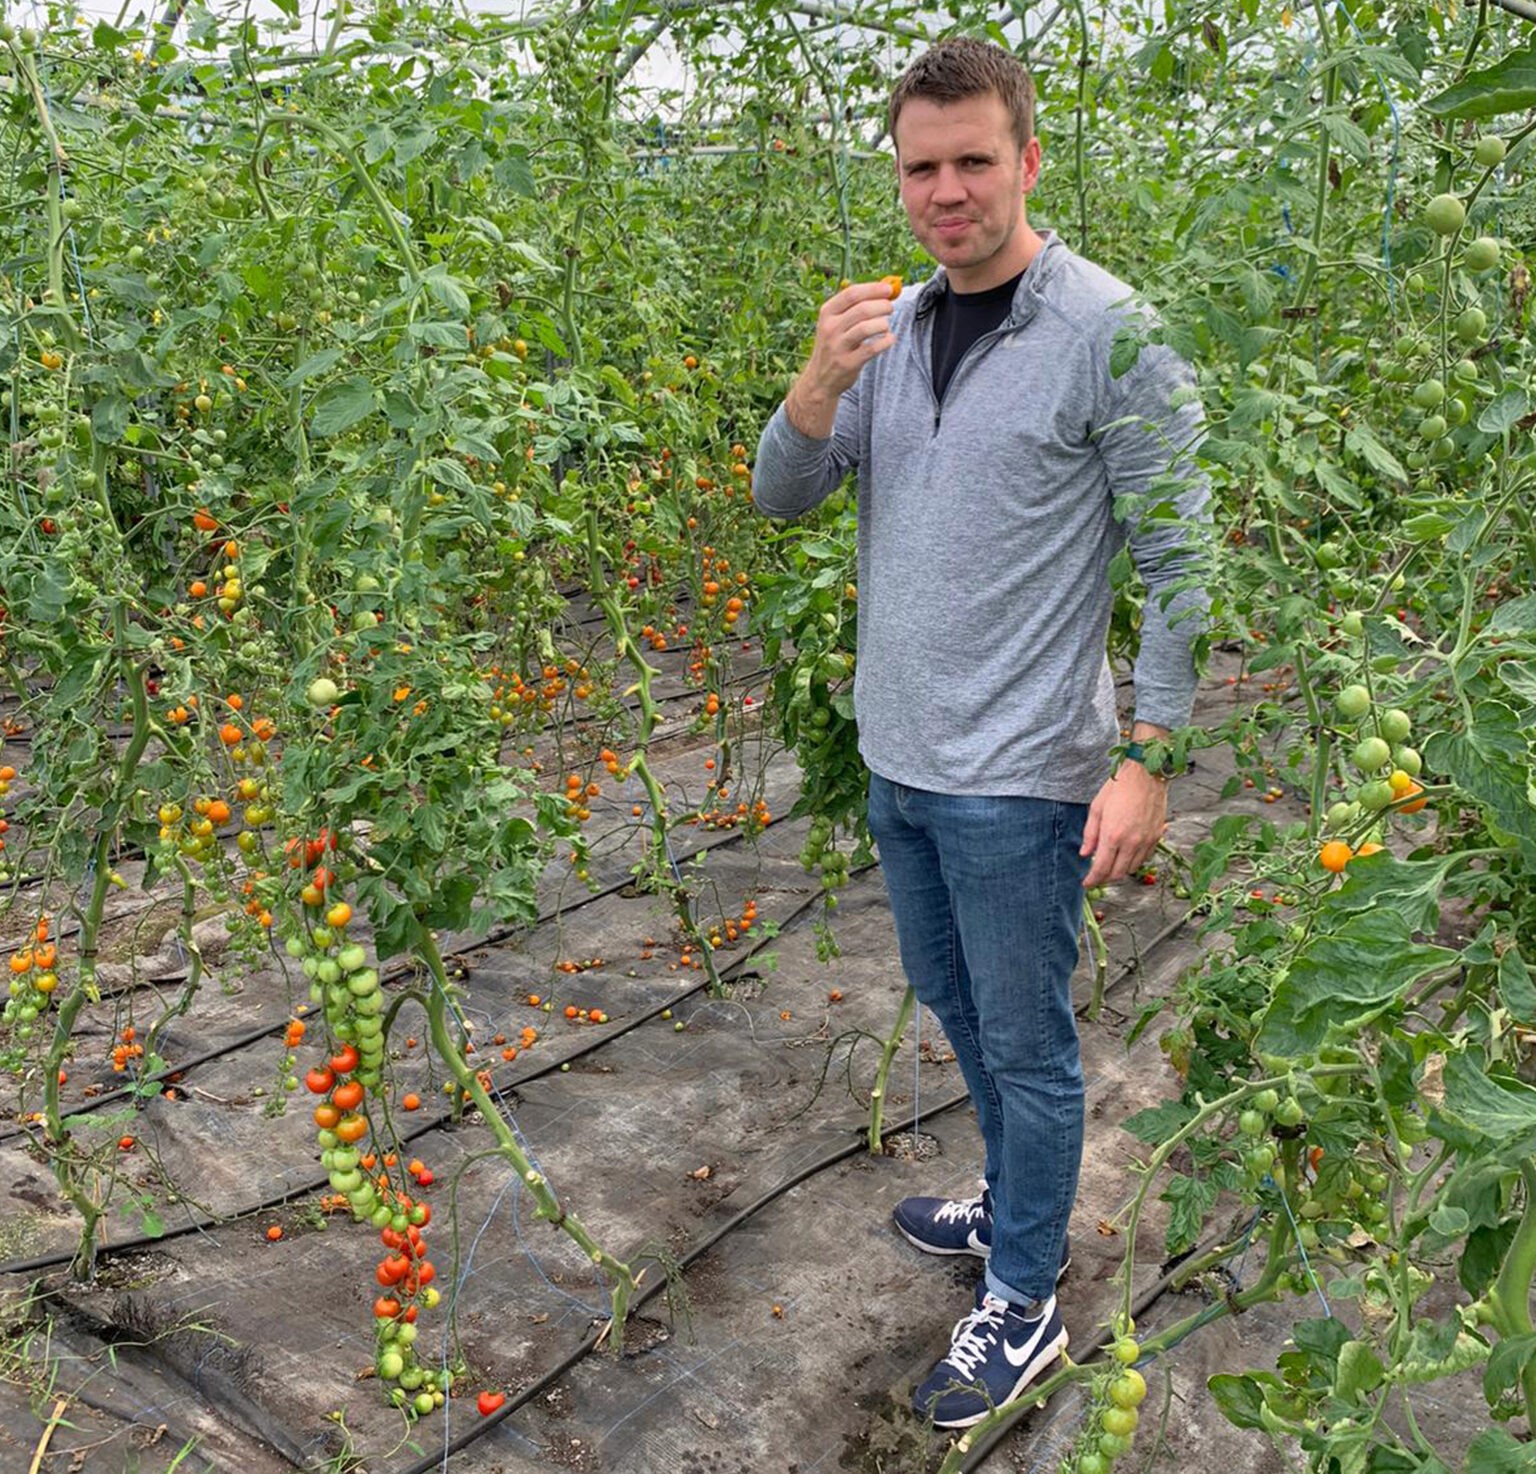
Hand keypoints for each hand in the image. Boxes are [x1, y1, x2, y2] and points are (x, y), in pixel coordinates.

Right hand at [785, 280, 897, 436]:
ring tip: (886, 326)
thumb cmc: (835, 344)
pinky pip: (872, 348)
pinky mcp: (848, 363)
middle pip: (862, 309)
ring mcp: (838, 347)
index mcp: (827, 313)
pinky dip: (885, 341)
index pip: (852, 294)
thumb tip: (884, 288)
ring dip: (883, 324)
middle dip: (882, 306)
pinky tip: (889, 339)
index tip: (888, 289)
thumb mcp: (835, 323)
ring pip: (867, 328)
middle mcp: (830, 328)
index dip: (873, 289)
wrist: (820, 379)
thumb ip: (855, 306)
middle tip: (890, 308)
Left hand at [1081, 763, 1166, 887]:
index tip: (1087, 883)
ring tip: (1110, 865)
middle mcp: (1131, 842)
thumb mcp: (1097, 809)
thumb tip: (1084, 853)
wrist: (1147, 774)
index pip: (1101, 868)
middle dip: (1105, 878)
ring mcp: (1146, 841)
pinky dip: (1134, 861)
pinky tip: (1126, 854)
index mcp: (1113, 835)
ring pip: (1132, 868)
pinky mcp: (1157, 836)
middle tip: (1096, 876)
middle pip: (1117, 873)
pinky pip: (1145, 858)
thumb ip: (1090, 834)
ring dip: (1120, 871)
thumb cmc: (1120, 787)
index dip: (1092, 880)